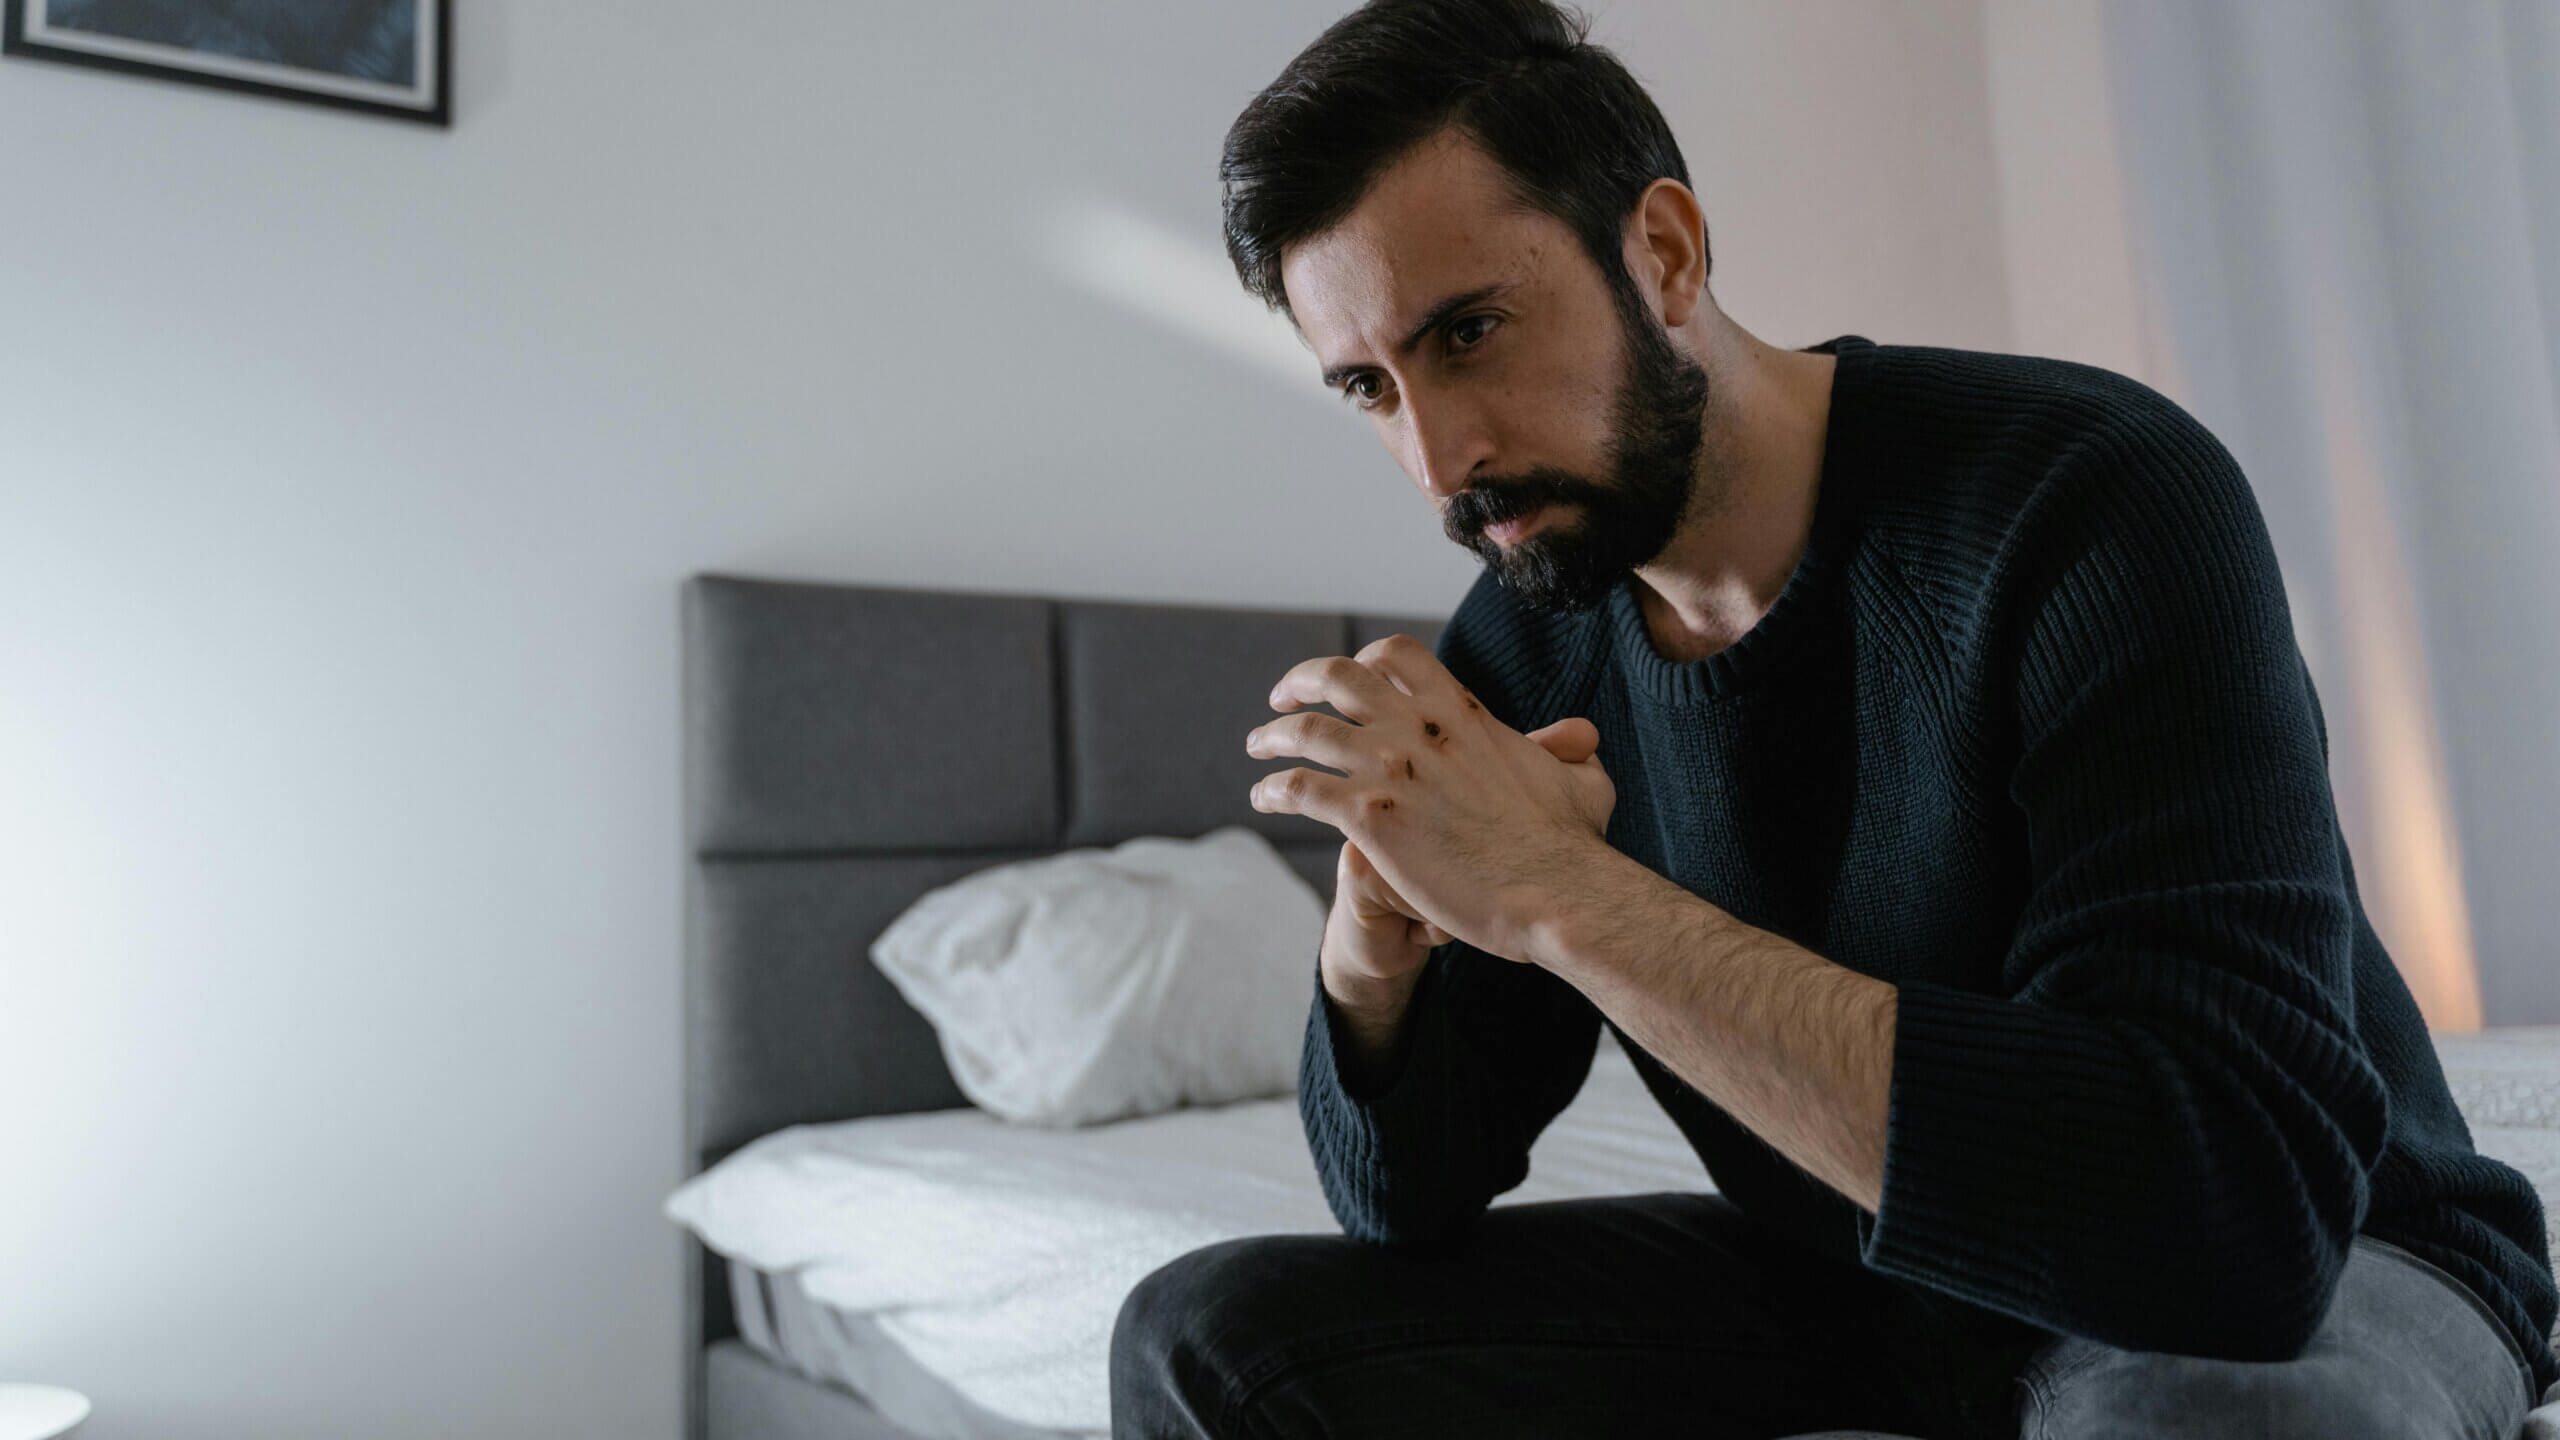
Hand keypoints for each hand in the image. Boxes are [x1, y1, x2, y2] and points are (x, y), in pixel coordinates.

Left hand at [1245, 633, 1614, 963]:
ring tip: (1257, 748)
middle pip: (1338, 676)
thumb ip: (1570, 752)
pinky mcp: (1368, 817)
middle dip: (1302, 681)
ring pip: (1307, 730)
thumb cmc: (1571, 846)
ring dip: (1273, 734)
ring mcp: (1390, 768)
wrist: (1555, 891)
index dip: (1364, 661)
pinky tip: (1264, 799)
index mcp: (1462, 713)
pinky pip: (1299, 789)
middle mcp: (1419, 728)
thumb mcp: (1581, 781)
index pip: (1399, 656)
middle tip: (1282, 698)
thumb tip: (1580, 739)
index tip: (1347, 680)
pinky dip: (1273, 788)